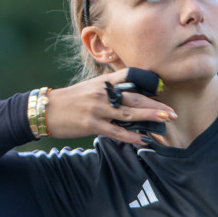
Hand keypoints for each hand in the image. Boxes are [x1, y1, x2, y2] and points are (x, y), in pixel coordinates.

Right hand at [43, 69, 175, 145]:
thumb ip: (108, 89)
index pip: (130, 76)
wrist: (45, 109)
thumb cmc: (70, 100)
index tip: (162, 89)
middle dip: (155, 105)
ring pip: (129, 114)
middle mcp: (102, 94)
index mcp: (103, 82)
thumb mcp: (90, 88)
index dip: (147, 82)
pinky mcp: (92, 125)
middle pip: (135, 98)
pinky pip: (116, 132)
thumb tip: (128, 96)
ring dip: (149, 118)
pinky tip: (143, 140)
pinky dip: (131, 136)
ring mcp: (97, 109)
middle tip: (172, 112)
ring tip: (166, 121)